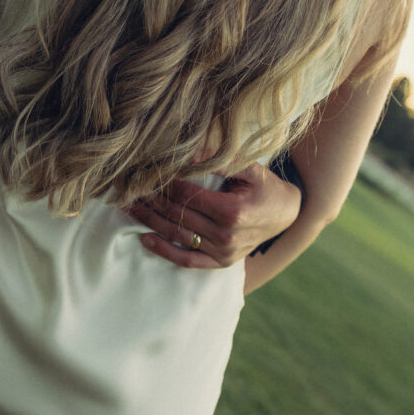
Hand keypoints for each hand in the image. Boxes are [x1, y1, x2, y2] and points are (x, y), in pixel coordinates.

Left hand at [127, 163, 301, 268]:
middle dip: (151, 200)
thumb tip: (189, 151)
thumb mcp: (251, 167)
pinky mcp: (221, 262)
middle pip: (178, 215)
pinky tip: (144, 238)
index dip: (164, 184)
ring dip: (150, 221)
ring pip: (178, 235)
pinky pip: (188, 260)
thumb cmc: (265, 186)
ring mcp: (223, 252)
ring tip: (128, 208)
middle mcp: (226, 235)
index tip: (145, 173)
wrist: (286, 214)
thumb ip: (220, 160)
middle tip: (127, 189)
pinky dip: (164, 251)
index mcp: (231, 211)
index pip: (186, 195)